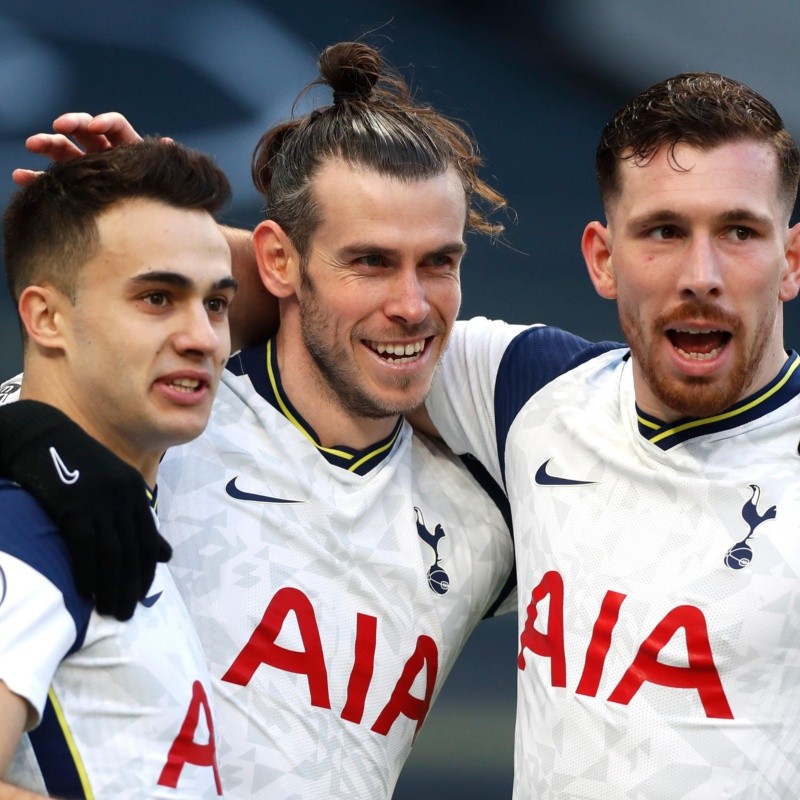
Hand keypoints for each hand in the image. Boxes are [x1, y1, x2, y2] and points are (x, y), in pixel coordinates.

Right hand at [0, 400, 170, 620]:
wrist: (40, 435)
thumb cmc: (73, 464)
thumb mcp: (112, 486)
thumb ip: (136, 519)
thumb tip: (166, 555)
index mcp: (134, 490)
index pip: (148, 539)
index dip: (146, 571)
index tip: (141, 596)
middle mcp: (123, 495)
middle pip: (133, 550)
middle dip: (131, 585)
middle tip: (125, 613)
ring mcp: (100, 500)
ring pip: (113, 553)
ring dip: (112, 586)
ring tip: (109, 610)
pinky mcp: (73, 505)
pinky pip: (85, 546)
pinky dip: (88, 572)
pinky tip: (86, 593)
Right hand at [12, 111, 165, 185]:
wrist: (154, 226)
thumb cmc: (161, 198)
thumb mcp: (161, 179)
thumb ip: (160, 161)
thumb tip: (167, 144)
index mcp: (127, 147)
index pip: (115, 126)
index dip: (106, 122)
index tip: (96, 126)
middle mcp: (104, 153)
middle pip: (85, 131)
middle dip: (71, 124)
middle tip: (59, 126)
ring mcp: (87, 168)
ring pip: (64, 149)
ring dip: (47, 143)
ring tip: (32, 144)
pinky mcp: (73, 185)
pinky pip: (52, 179)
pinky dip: (35, 177)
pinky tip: (20, 177)